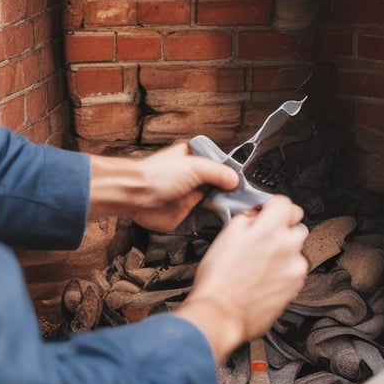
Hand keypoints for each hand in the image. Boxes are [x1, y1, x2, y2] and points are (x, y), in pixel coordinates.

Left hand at [87, 143, 238, 231]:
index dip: (234, 176)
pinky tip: (223, 223)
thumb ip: (218, 172)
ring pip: (217, 205)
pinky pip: (205, 221)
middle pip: (223, 188)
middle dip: (233, 196)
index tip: (247, 185)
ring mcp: (192, 198)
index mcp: (198, 160)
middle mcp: (196, 179)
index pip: (224, 167)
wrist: (135, 195)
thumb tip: (236, 180)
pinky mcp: (186, 216)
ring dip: (225, 210)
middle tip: (245, 202)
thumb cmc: (155, 175)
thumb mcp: (195, 166)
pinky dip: (213, 223)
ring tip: (238, 213)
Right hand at [176, 195, 308, 363]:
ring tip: (261, 263)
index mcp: (270, 228)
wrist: (221, 314)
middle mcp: (288, 245)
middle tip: (262, 240)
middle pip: (296, 225)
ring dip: (284, 251)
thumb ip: (247, 218)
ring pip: (297, 250)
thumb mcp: (225, 236)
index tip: (266, 213)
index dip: (272, 207)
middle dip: (282, 229)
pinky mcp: (296, 287)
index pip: (285, 202)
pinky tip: (264, 278)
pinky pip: (295, 271)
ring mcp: (295, 268)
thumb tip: (256, 214)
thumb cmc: (218, 280)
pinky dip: (285, 271)